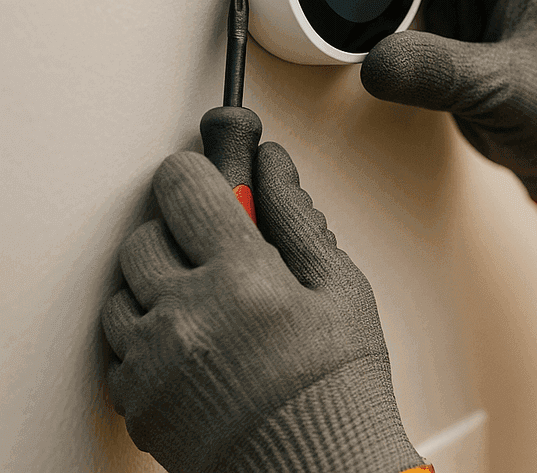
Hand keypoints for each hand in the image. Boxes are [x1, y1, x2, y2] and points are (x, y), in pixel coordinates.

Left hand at [101, 147, 425, 472]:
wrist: (319, 468)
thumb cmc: (338, 385)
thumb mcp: (340, 287)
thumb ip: (298, 218)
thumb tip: (274, 169)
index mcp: (241, 276)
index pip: (183, 185)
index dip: (194, 175)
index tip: (205, 181)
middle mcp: (186, 314)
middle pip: (144, 236)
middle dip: (178, 234)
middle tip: (219, 254)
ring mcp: (154, 361)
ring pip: (122, 292)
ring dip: (157, 287)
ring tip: (210, 307)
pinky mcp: (137, 401)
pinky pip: (120, 348)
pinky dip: (148, 338)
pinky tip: (197, 346)